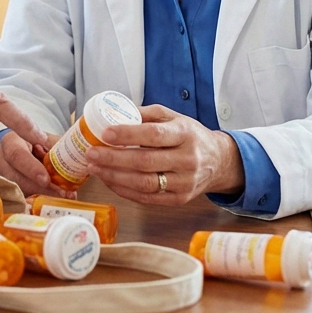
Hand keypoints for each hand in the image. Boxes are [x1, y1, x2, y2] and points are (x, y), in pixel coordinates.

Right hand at [0, 132, 70, 196]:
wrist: (19, 150)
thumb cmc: (34, 143)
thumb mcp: (44, 138)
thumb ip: (57, 146)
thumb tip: (82, 156)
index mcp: (11, 141)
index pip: (17, 155)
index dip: (31, 168)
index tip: (46, 179)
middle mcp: (1, 159)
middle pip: (17, 178)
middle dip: (41, 188)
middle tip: (62, 193)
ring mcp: (1, 177)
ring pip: (19, 190)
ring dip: (42, 195)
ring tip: (64, 195)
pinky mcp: (6, 190)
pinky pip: (21, 197)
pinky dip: (39, 199)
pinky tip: (54, 199)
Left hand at [86, 104, 244, 205]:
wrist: (219, 162)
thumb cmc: (191, 136)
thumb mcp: (175, 117)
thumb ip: (147, 114)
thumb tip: (115, 113)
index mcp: (185, 134)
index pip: (154, 135)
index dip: (128, 135)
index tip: (106, 133)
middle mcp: (187, 159)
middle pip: (145, 162)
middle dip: (114, 159)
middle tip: (92, 153)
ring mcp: (184, 182)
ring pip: (144, 183)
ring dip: (115, 177)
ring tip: (95, 168)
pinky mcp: (179, 199)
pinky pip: (147, 198)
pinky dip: (125, 190)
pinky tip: (110, 180)